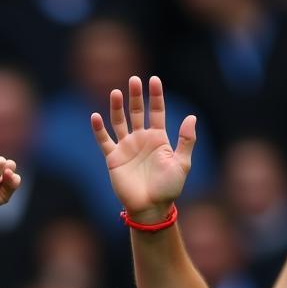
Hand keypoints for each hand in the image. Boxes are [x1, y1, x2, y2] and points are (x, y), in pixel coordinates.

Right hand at [91, 75, 195, 223]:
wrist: (150, 208)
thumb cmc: (168, 188)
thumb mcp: (182, 163)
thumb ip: (186, 140)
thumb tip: (191, 117)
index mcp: (159, 138)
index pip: (156, 111)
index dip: (155, 95)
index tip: (154, 80)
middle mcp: (141, 140)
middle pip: (137, 112)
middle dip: (135, 96)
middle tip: (133, 80)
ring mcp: (126, 148)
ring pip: (120, 122)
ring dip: (117, 107)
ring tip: (115, 92)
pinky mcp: (113, 159)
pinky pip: (104, 141)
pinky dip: (99, 129)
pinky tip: (95, 116)